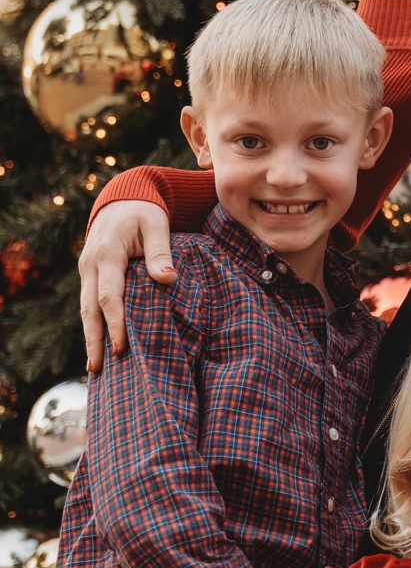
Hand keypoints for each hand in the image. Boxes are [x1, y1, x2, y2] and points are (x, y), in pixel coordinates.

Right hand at [80, 201, 174, 371]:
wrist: (121, 199)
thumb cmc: (144, 212)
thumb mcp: (156, 224)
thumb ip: (160, 251)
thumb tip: (168, 278)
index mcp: (107, 254)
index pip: (110, 296)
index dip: (115, 323)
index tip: (122, 347)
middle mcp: (91, 264)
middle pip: (90, 309)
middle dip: (94, 340)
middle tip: (98, 368)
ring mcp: (87, 270)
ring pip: (86, 308)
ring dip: (90, 337)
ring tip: (94, 367)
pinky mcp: (90, 275)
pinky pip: (89, 303)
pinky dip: (93, 325)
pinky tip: (97, 344)